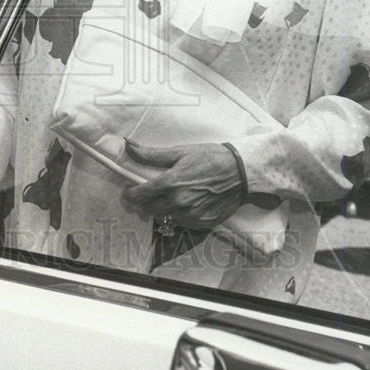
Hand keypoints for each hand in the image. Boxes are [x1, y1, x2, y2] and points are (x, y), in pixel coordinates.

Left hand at [123, 141, 243, 230]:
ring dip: (161, 210)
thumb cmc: (210, 158)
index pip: (138, 196)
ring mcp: (190, 216)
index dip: (130, 194)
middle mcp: (178, 203)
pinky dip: (178, 216)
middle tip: (148, 193)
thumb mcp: (180, 151)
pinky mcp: (202, 224)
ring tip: (168, 198)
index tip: (131, 190)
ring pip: (164, 219)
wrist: (241, 172)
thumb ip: (151, 153)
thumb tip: (128, 145)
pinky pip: (181, 224)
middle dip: (144, 202)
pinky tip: (185, 204)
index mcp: (170, 183)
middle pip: (147, 210)